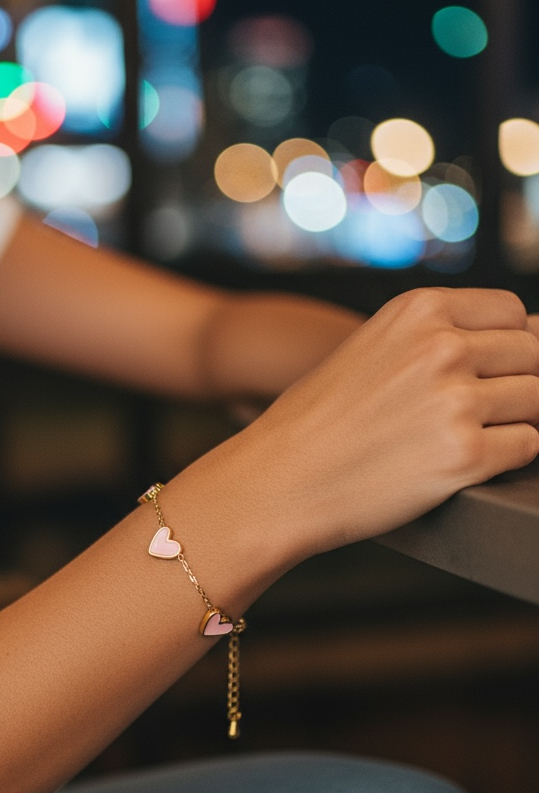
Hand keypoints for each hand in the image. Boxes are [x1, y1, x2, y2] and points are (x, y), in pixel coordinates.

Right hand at [248, 287, 538, 558]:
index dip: (509, 347)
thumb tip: (529, 336)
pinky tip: (463, 464)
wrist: (278, 481)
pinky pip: (527, 447)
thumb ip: (439, 338)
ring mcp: (456, 402)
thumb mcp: (375, 348)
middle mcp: (442, 348)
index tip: (489, 373)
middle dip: (514, 386)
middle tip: (474, 415)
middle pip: (532, 356)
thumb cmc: (319, 422)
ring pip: (535, 402)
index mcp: (420, 311)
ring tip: (461, 440)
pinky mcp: (465, 456)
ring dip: (512, 423)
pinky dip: (506, 458)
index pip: (513, 313)